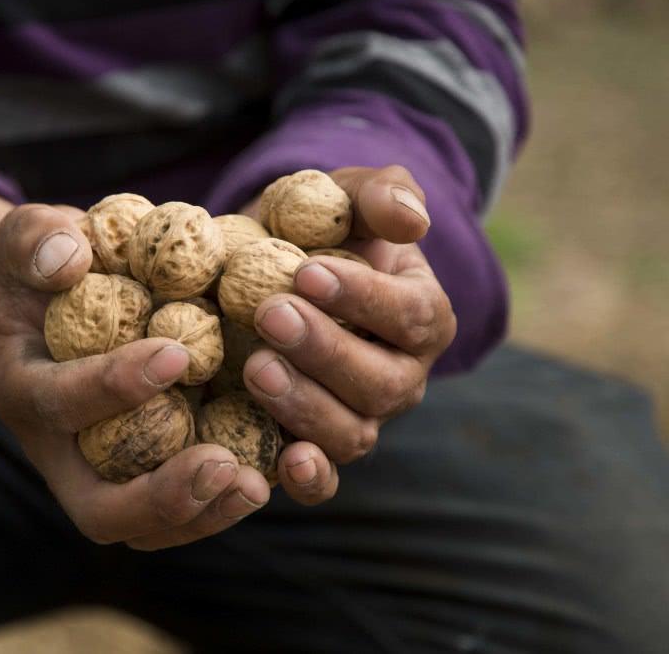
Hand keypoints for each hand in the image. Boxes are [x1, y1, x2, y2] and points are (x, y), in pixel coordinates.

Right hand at [0, 204, 270, 549]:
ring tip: (257, 482)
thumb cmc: (34, 268)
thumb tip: (69, 258)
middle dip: (160, 496)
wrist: (38, 306)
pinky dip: (222, 501)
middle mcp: (59, 449)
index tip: (175, 354)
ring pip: (145, 526)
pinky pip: (180, 510)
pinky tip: (274, 467)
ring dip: (202, 513)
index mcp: (23, 389)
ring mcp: (101, 470)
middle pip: (98, 508)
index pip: (59, 405)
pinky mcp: (143, 471)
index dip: (112, 386)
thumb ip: (36, 239)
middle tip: (222, 464)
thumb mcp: (24, 237)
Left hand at [242, 165, 456, 505]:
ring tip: (255, 368)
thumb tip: (412, 221)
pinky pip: (323, 481)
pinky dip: (311, 479)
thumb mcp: (345, 195)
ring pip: (352, 433)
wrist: (266, 270)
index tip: (307, 272)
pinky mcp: (312, 448)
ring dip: (305, 405)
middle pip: (382, 384)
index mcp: (420, 317)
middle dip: (325, 351)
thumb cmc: (316, 228)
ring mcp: (359, 419)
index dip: (364, 298)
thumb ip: (382, 194)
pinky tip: (286, 461)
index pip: (410, 315)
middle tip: (270, 315)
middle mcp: (399, 378)